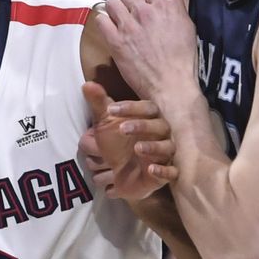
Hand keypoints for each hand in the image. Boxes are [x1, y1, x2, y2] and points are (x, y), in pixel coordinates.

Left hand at [79, 82, 175, 199]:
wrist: (123, 172)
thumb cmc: (118, 143)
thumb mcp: (105, 123)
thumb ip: (99, 104)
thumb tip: (87, 85)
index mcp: (149, 118)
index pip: (147, 108)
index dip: (130, 108)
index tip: (110, 109)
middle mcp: (161, 134)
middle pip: (159, 126)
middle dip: (142, 126)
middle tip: (122, 128)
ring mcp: (165, 153)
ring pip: (167, 147)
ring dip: (153, 147)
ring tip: (137, 148)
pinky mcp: (166, 173)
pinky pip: (171, 172)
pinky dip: (163, 171)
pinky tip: (150, 170)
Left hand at [96, 0, 200, 103]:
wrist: (173, 86)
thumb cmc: (183, 61)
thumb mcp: (188, 28)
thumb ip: (175, 10)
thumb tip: (165, 2)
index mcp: (167, 5)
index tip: (143, 6)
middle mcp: (147, 11)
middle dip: (128, 2)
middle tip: (130, 14)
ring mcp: (130, 25)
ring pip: (112, 2)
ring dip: (114, 10)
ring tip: (117, 20)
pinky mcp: (117, 40)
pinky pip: (101, 20)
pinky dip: (104, 23)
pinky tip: (109, 30)